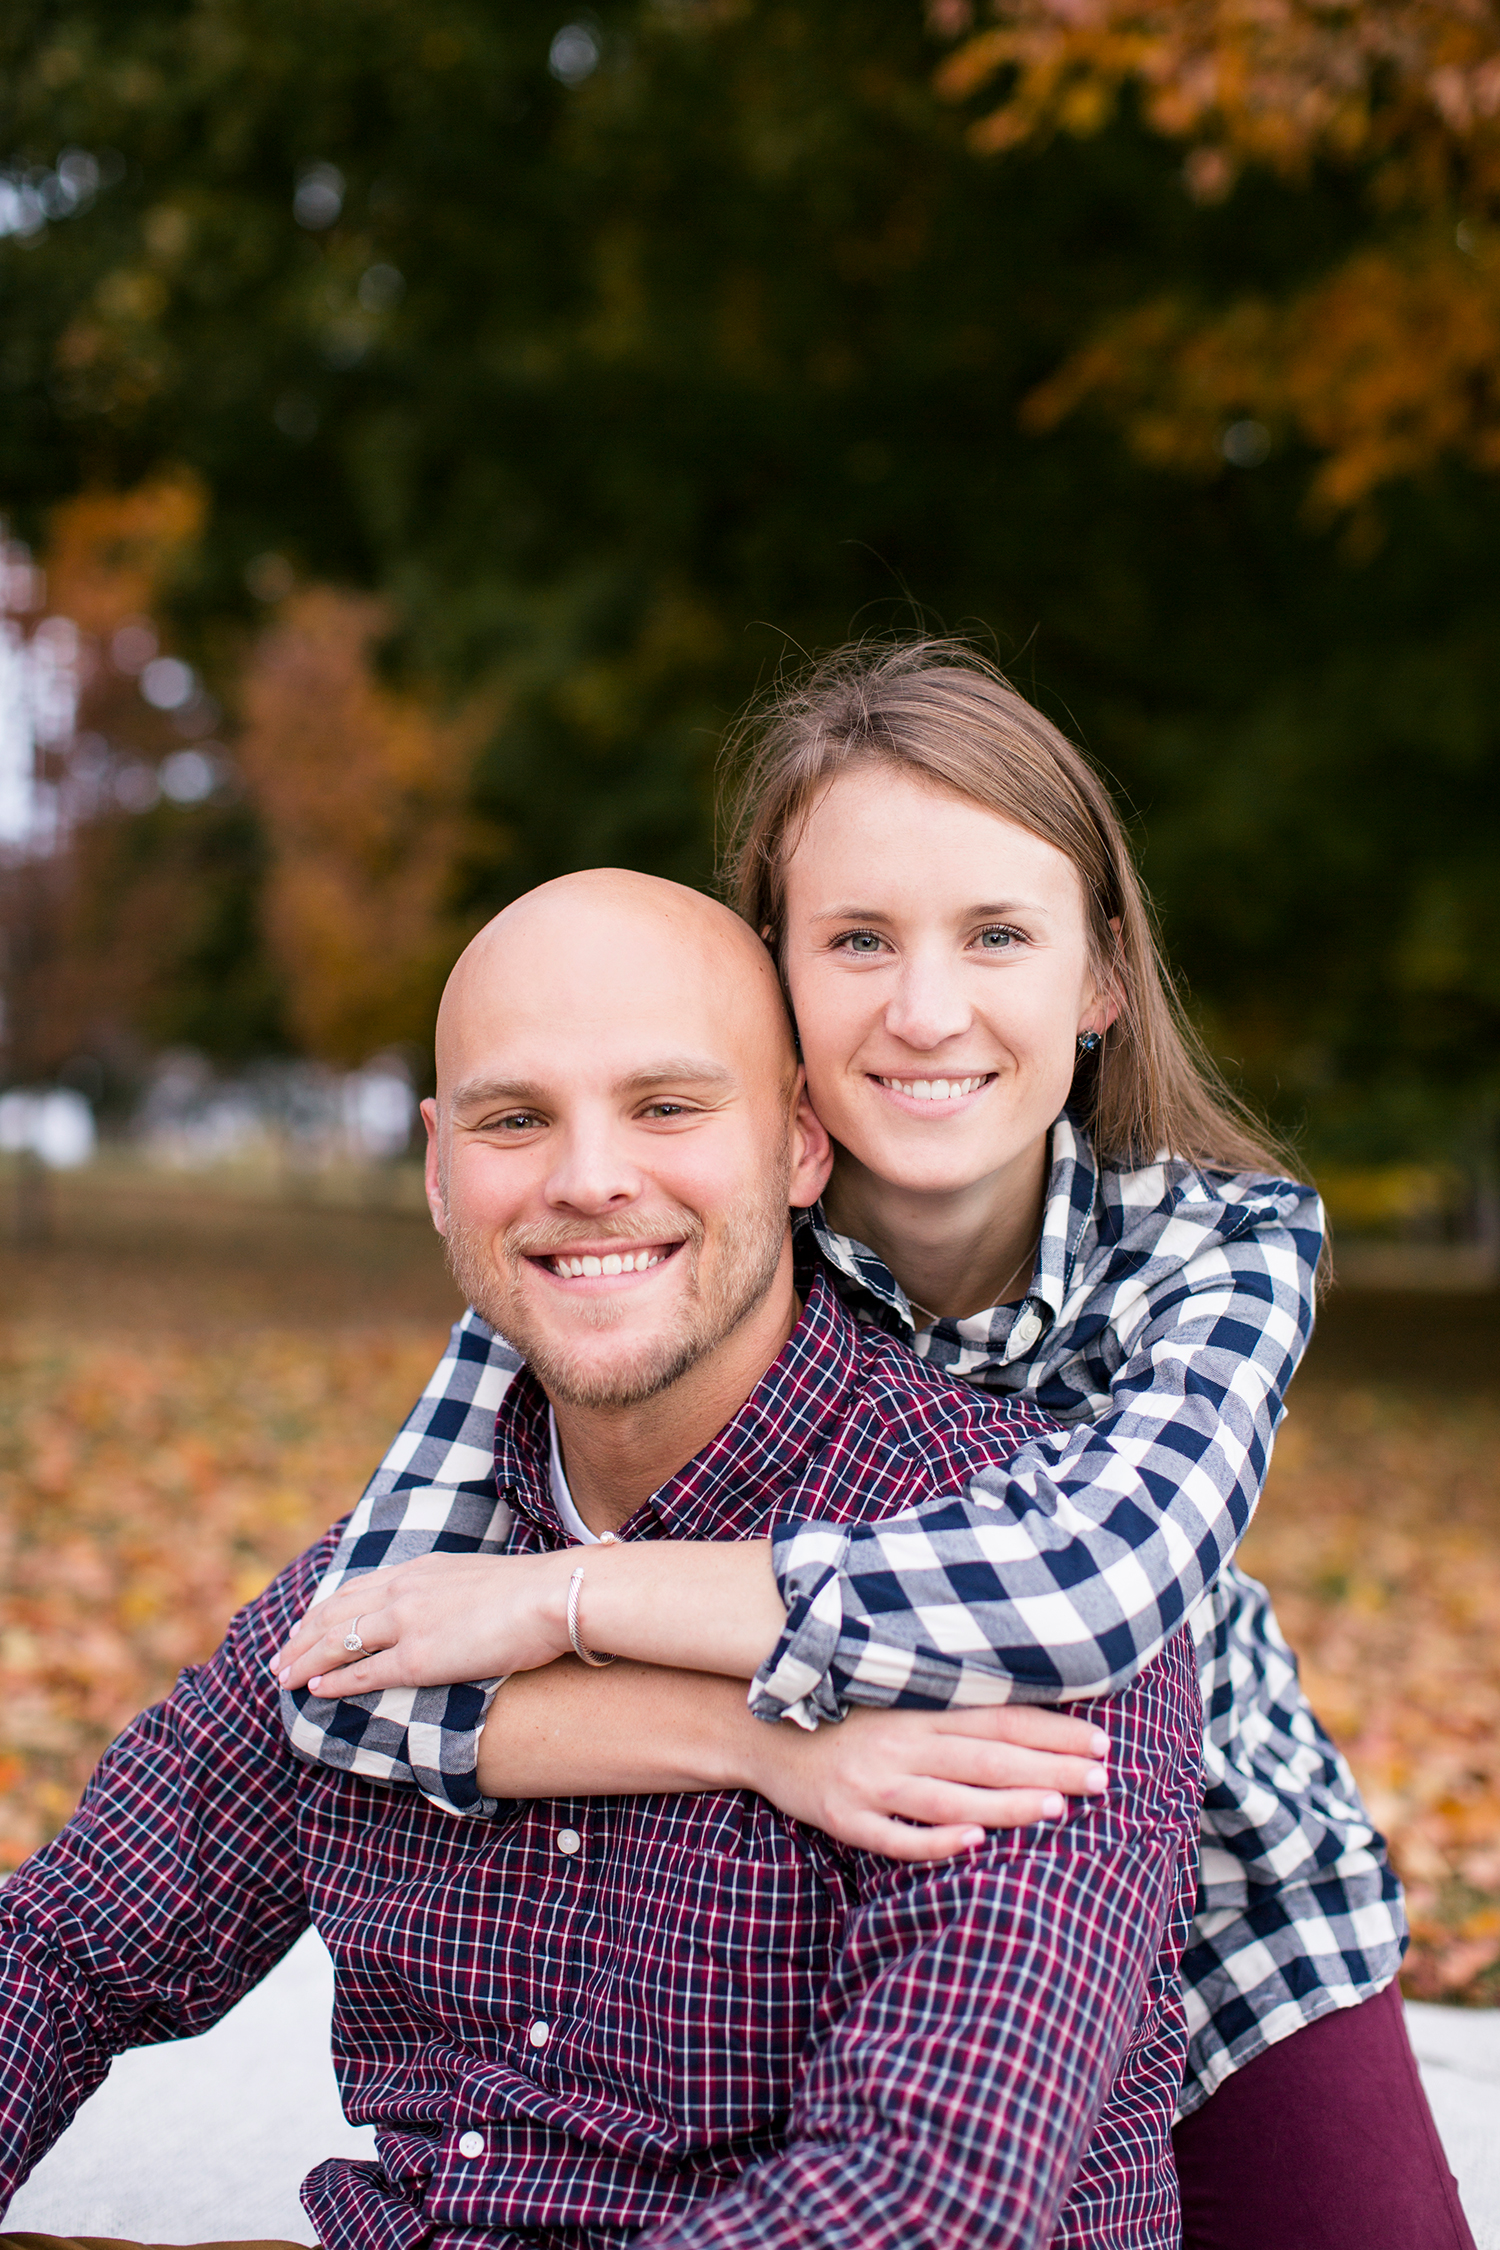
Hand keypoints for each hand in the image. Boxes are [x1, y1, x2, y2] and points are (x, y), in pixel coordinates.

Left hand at [270, 1549, 575, 1694]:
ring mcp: (408, 1624)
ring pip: (338, 1641)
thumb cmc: (534, 1592)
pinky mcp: (419, 1659)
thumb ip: (456, 1593)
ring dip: (304, 1659)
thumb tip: (458, 1610)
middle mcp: (405, 1592)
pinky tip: (315, 1687)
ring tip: (282, 1675)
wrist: (553, 1596)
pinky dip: (333, 1679)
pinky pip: (363, 1671)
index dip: (326, 1610)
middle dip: (302, 1636)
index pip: (357, 1589)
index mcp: (420, 1570)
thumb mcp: (481, 1580)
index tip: (307, 1625)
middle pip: (335, 1613)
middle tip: (280, 1657)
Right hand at [746, 1703, 1109, 1860]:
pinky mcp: (846, 1818)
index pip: (1001, 1718)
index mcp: (918, 1709)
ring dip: (1007, 1802)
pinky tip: (973, 1840)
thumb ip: (948, 1705)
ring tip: (1058, 1807)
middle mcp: (901, 1743)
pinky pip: (898, 1836)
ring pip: (953, 1795)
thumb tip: (1024, 1711)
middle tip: (1102, 1777)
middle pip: (988, 1756)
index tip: (1101, 1740)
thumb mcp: (893, 1697)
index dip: (1053, 1730)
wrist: (757, 1730)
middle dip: (1050, 1767)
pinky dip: (936, 1838)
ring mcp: (874, 1782)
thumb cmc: (840, 1716)